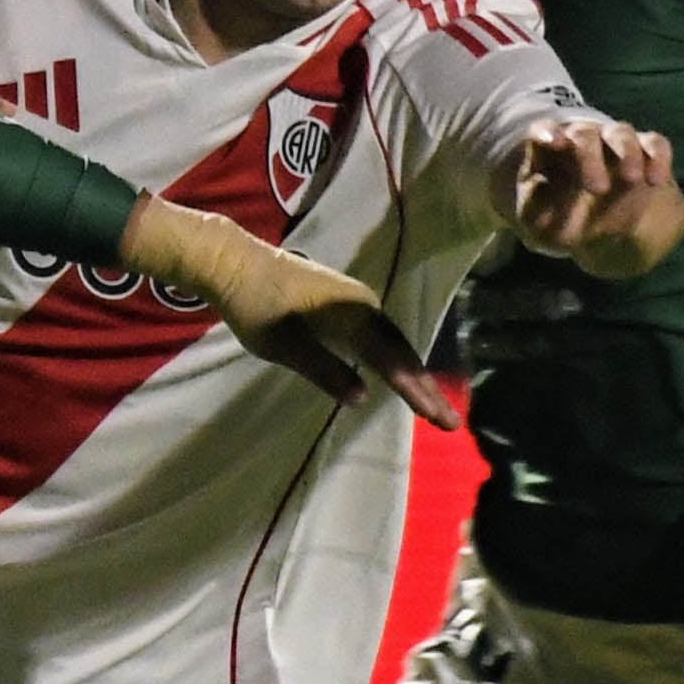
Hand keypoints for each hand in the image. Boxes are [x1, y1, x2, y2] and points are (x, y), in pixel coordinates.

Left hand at [118, 196, 457, 427]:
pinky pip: (380, 334)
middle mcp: (363, 306)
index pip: (392, 361)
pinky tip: (396, 372)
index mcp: (352, 316)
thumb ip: (324, 370)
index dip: (416, 392)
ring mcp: (355, 301)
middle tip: (448, 420)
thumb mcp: (284, 345)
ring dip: (412, 373)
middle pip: (401, 351)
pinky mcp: (345, 302)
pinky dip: (394, 357)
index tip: (438, 418)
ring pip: (392, 342)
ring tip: (430, 402)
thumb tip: (363, 398)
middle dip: (424, 387)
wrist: (235, 263)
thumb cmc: (255, 307)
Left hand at [508, 119, 683, 279]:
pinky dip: (658, 158)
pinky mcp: (644, 152)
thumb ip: (533, 212)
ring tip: (632, 178)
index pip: (543, 131)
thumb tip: (540, 190)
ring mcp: (613, 143)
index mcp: (549, 154)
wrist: (599, 228)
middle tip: (597, 189)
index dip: (547, 133)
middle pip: (583, 133)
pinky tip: (657, 181)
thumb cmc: (560, 220)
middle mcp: (582, 141)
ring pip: (620, 132)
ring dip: (627, 153)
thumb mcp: (540, 226)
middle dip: (589, 156)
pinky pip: (655, 144)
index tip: (554, 143)